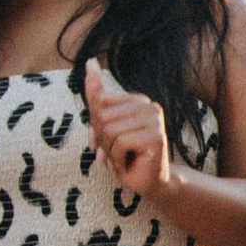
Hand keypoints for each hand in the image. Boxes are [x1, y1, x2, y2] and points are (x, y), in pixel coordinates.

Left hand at [83, 57, 172, 205]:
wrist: (150, 184)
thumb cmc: (127, 156)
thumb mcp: (105, 125)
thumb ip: (97, 95)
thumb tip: (89, 61)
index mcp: (137, 100)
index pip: (99, 103)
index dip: (96, 127)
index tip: (109, 142)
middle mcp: (149, 105)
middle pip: (102, 116)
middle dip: (102, 141)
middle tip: (117, 153)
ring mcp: (155, 120)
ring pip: (109, 131)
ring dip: (109, 152)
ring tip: (123, 159)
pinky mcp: (156, 136)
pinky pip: (119, 144)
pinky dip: (117, 160)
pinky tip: (129, 164)